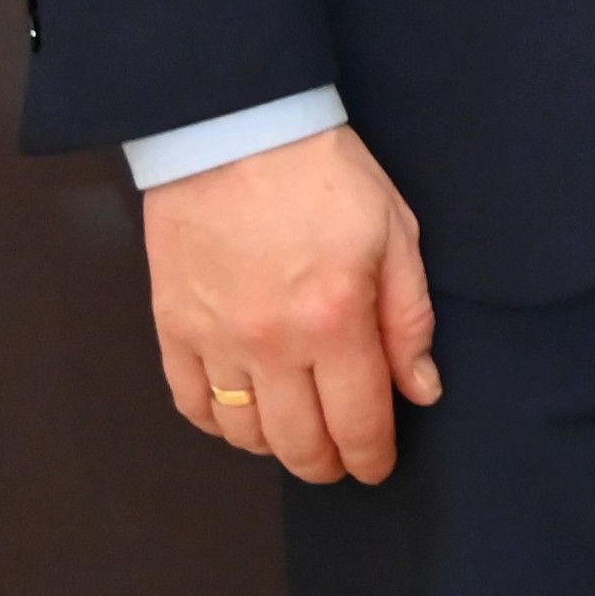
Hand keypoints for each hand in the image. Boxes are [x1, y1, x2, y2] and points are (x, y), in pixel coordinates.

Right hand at [146, 121, 439, 481]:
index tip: (377, 466)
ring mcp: (216, 340)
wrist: (235, 129)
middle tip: (341, 461)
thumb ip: (408, 318)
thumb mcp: (394, 232)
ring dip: (275, 447)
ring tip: (296, 434)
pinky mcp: (173, 327)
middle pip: (299, 443)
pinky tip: (242, 415)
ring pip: (244, 434)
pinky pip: (191, 404)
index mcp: (336, 320)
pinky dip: (218, 423)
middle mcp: (273, 344)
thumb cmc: (323, 173)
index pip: (358, 422)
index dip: (372, 457)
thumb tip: (422, 389)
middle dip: (327, 464)